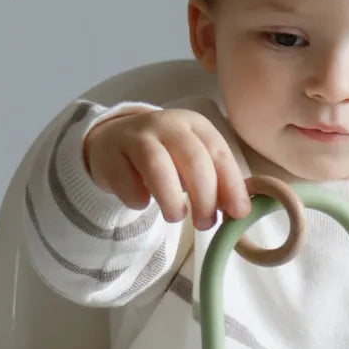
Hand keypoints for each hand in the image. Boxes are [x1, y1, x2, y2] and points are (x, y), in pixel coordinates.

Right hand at [83, 108, 250, 227]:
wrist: (113, 142)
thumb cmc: (165, 157)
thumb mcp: (194, 161)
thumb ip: (216, 181)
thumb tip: (239, 211)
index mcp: (195, 125)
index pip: (219, 153)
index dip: (231, 185)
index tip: (238, 214)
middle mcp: (167, 125)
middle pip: (192, 160)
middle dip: (204, 197)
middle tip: (205, 224)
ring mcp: (135, 137)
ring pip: (157, 165)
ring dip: (172, 198)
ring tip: (176, 217)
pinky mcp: (109, 154)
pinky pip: (124, 180)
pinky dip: (137, 198)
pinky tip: (143, 204)